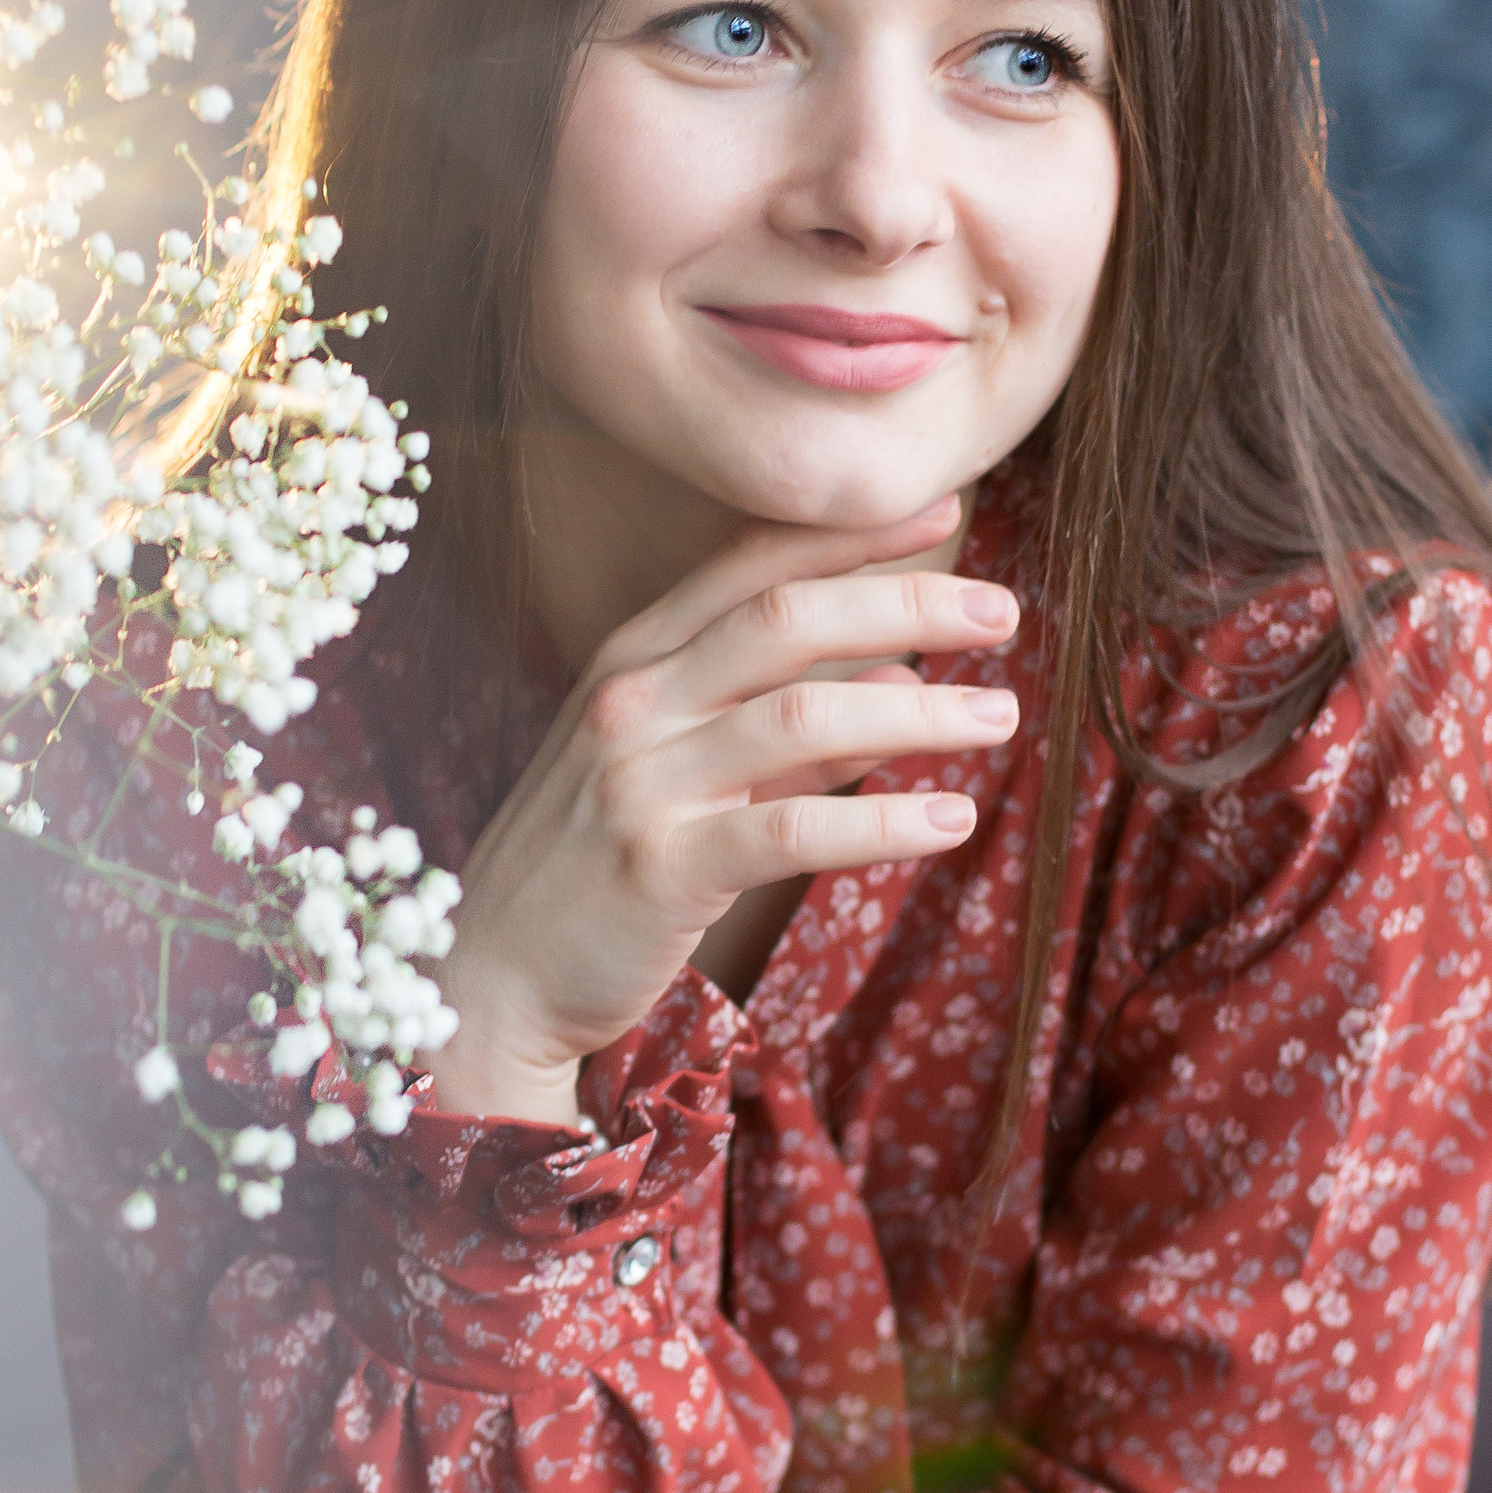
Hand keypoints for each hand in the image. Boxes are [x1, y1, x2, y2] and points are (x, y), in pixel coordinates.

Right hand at [428, 500, 1019, 1123]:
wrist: (488, 975)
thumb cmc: (589, 866)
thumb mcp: (669, 769)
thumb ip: (772, 723)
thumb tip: (888, 674)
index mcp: (631, 660)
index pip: (751, 568)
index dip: (851, 537)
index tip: (943, 517)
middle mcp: (632, 703)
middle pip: (787, 619)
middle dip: (906, 603)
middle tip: (1004, 613)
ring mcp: (640, 782)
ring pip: (804, 716)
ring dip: (918, 711)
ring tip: (999, 718)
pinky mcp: (660, 868)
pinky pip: (794, 828)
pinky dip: (883, 819)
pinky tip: (951, 820)